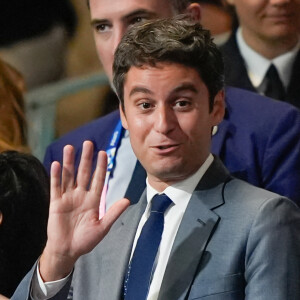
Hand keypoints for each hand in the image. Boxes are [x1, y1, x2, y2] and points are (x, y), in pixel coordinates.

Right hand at [40, 141, 129, 280]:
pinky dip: (56, 176)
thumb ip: (113, 213)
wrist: (67, 251)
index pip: (98, 179)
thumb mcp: (102, 227)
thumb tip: (128, 200)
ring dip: (69, 162)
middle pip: (84, 173)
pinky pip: (56, 187)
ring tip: (70, 148)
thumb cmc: (86, 241)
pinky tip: (57, 164)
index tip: (104, 153)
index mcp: (93, 200)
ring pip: (69, 176)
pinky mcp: (56, 203)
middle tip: (88, 143)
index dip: (101, 166)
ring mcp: (68, 198)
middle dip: (86, 158)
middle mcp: (81, 195)